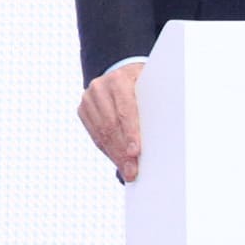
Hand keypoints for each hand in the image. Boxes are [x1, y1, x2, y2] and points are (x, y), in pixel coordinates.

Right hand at [76, 60, 144, 182]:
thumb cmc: (143, 85)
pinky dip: (107, 150)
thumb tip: (162, 137)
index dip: (130, 132)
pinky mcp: (83, 109)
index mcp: (119, 79)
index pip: (125, 109)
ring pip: (101, 133)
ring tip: (127, 171)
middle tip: (132, 170)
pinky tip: (117, 160)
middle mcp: (100, 87)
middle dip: (122, 151)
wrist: (122, 74)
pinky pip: (95, 135)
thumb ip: (153, 107)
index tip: (135, 152)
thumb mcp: (151, 89)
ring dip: (115, 154)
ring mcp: (89, 98)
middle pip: (111, 125)